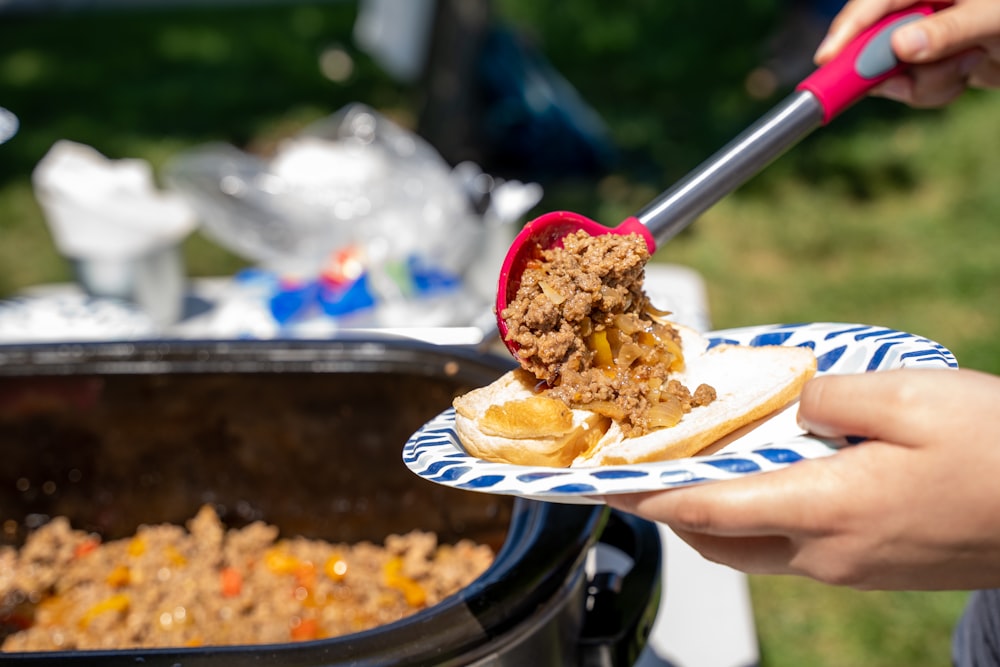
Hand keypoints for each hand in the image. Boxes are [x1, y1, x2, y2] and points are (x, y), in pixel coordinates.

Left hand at [605, 368, 999, 589]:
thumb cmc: (998, 452)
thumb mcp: (909, 398)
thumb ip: (830, 396)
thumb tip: (795, 405)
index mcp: (825, 510)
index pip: (705, 507)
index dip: (646, 495)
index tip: (603, 484)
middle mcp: (827, 553)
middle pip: (719, 540)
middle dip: (671, 510)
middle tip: (643, 473)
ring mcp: (850, 568)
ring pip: (753, 549)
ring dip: (714, 514)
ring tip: (698, 469)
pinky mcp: (872, 567)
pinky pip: (792, 547)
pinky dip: (758, 516)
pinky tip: (768, 479)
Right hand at [814, 0, 999, 105]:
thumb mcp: (994, 17)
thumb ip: (947, 29)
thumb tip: (900, 46)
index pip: (874, 2)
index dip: (848, 30)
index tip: (827, 60)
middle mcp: (924, 6)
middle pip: (874, 40)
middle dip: (890, 66)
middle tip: (898, 82)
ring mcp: (929, 36)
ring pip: (895, 71)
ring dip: (925, 82)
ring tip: (967, 67)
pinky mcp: (937, 62)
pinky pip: (916, 87)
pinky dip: (936, 91)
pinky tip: (968, 75)